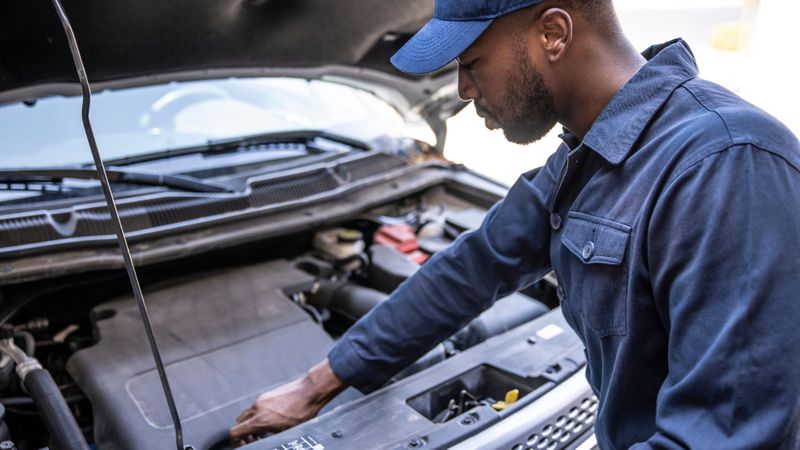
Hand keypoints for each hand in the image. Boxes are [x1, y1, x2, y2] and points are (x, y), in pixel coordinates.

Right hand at [229, 359, 344, 446]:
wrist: (310, 391)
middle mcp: (257, 408)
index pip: (235, 432)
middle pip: (239, 423)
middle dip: (244, 433)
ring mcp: (260, 400)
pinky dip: (257, 415)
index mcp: (261, 420)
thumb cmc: (303, 411)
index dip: (236, 441)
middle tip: (255, 438)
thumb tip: (262, 439)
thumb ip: (269, 435)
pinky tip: (270, 419)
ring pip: (246, 414)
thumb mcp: (286, 431)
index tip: (244, 444)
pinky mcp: (265, 395)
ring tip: (263, 429)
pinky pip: (255, 407)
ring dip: (250, 423)